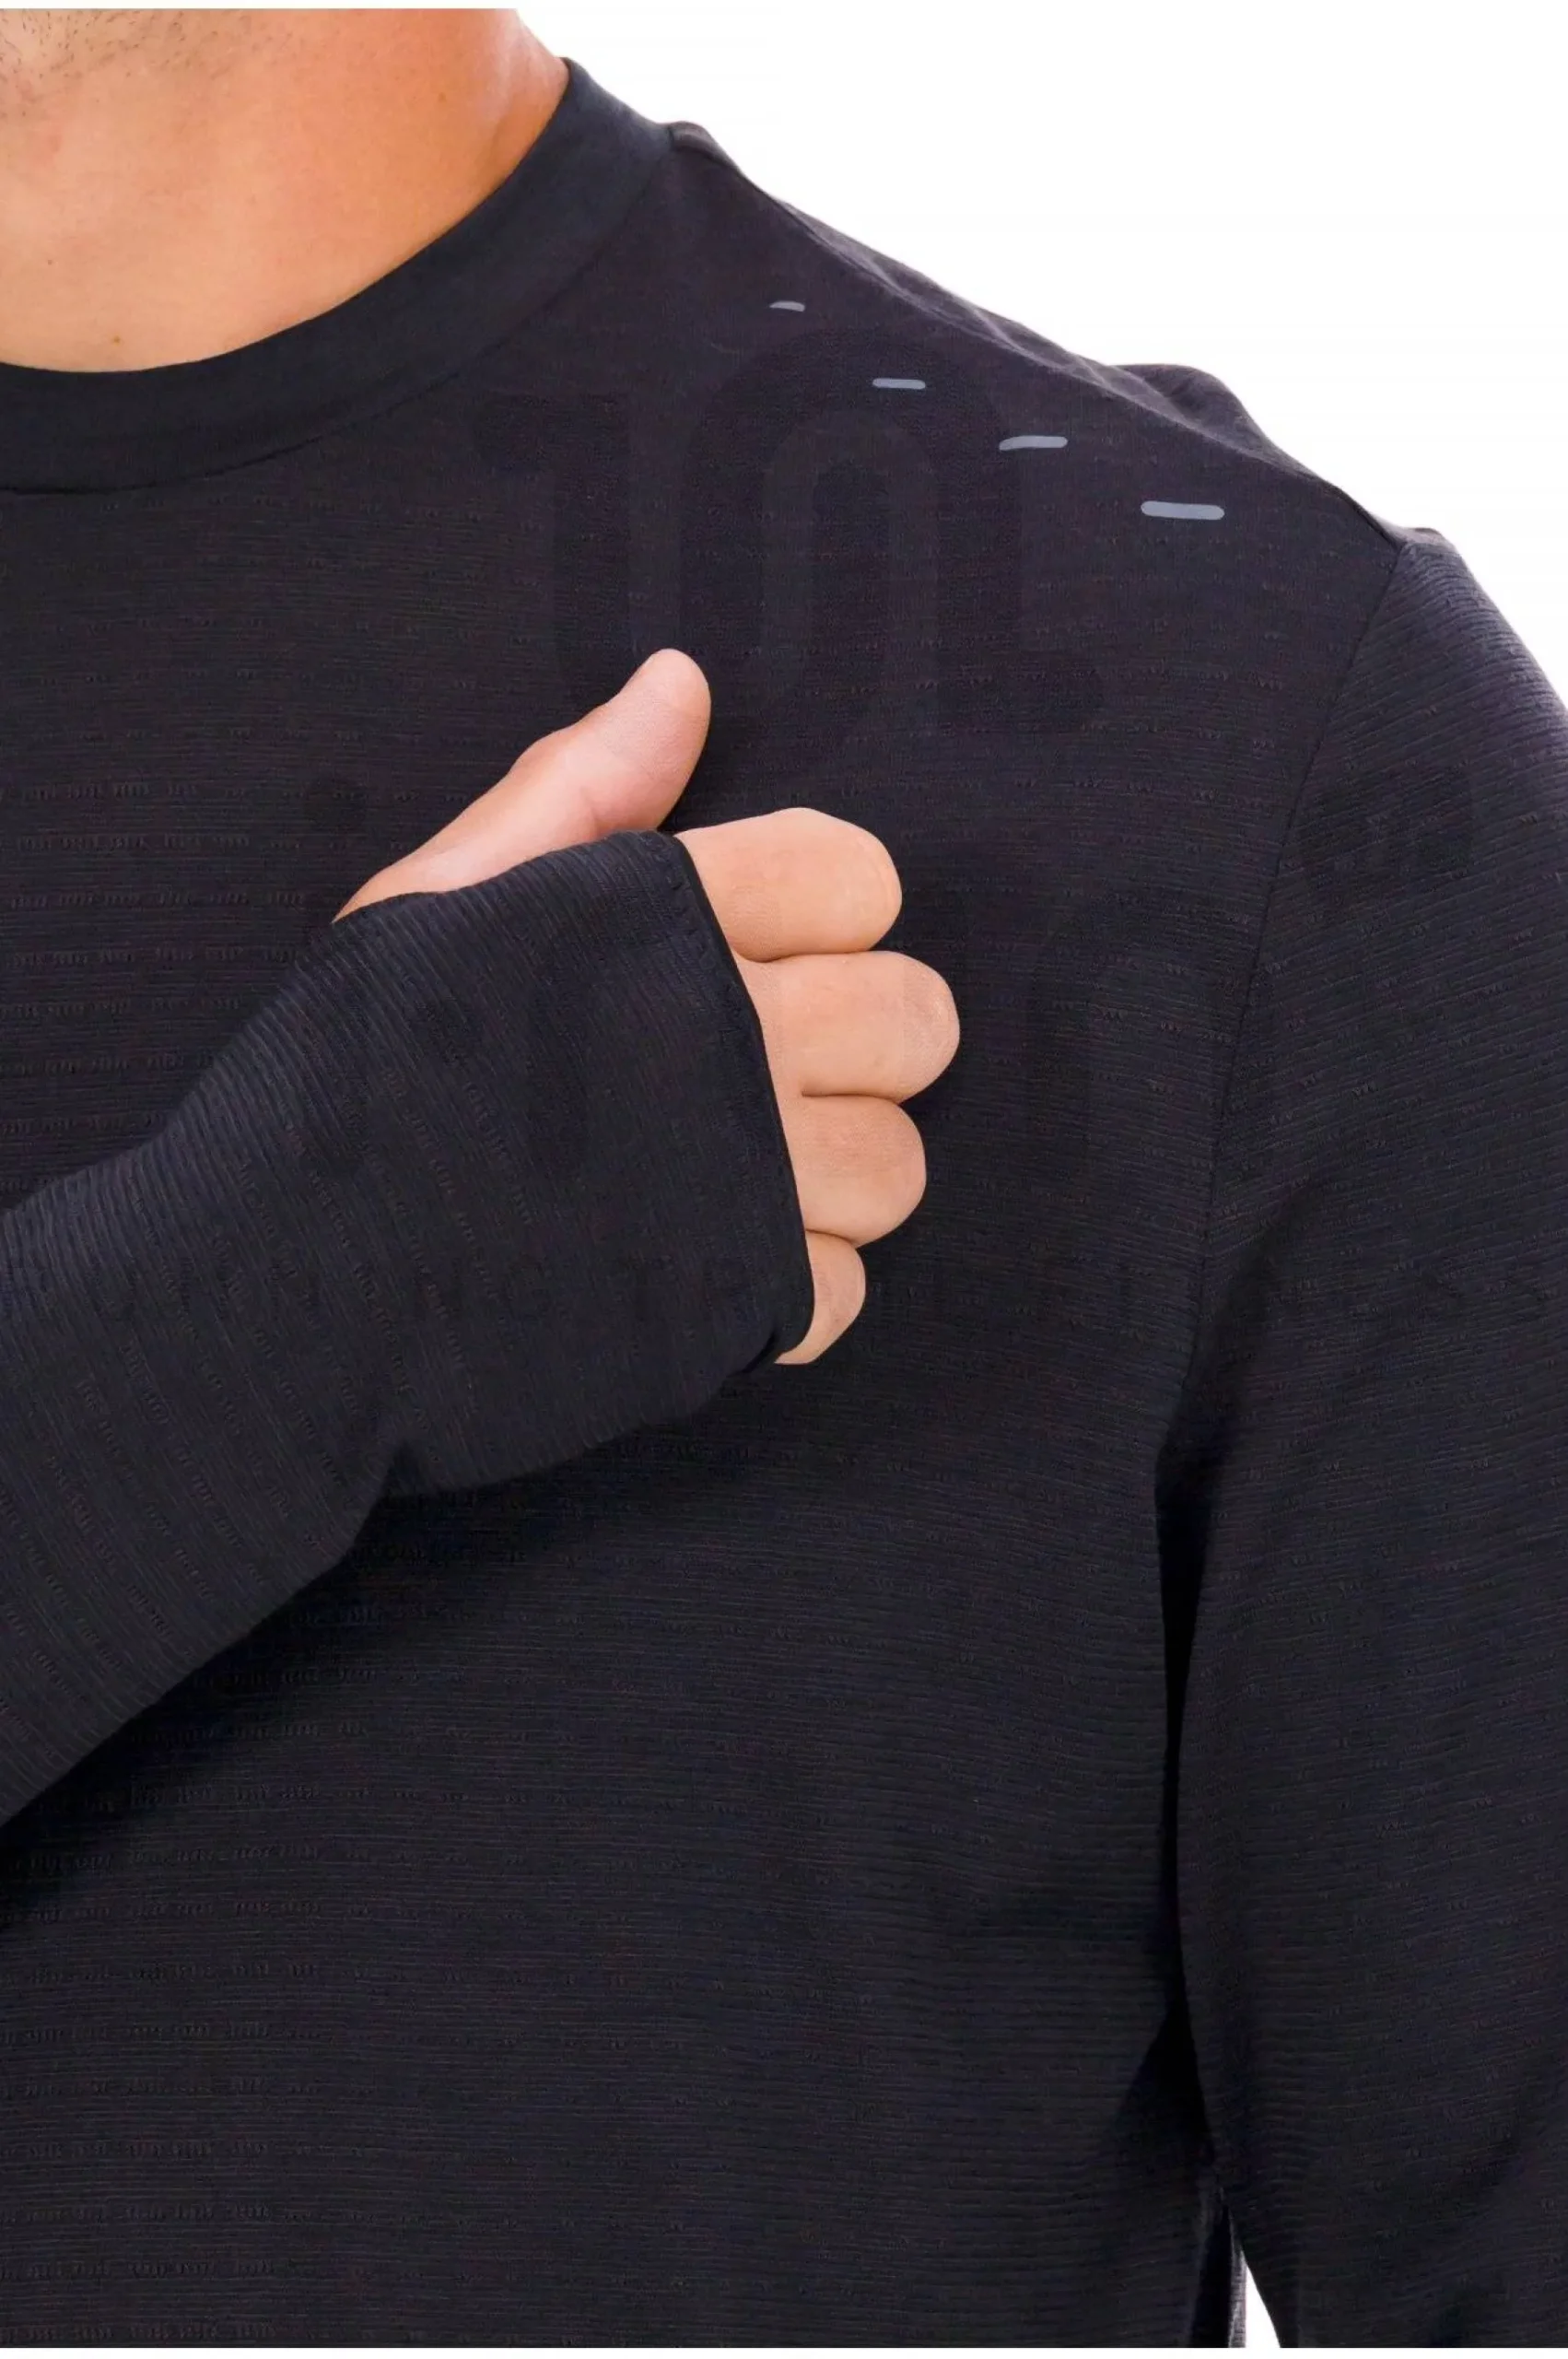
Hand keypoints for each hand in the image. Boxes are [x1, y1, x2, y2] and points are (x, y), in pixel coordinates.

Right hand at [334, 651, 958, 1363]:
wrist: (290, 1282)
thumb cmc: (354, 1074)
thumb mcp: (441, 898)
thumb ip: (577, 788)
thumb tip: (683, 682)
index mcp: (668, 918)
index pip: (857, 876)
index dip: (817, 911)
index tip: (750, 952)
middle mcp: (736, 1041)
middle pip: (917, 1019)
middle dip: (861, 1040)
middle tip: (760, 1069)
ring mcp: (752, 1181)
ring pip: (895, 1164)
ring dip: (830, 1175)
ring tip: (729, 1181)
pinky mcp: (740, 1306)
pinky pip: (846, 1292)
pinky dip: (789, 1291)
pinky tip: (706, 1269)